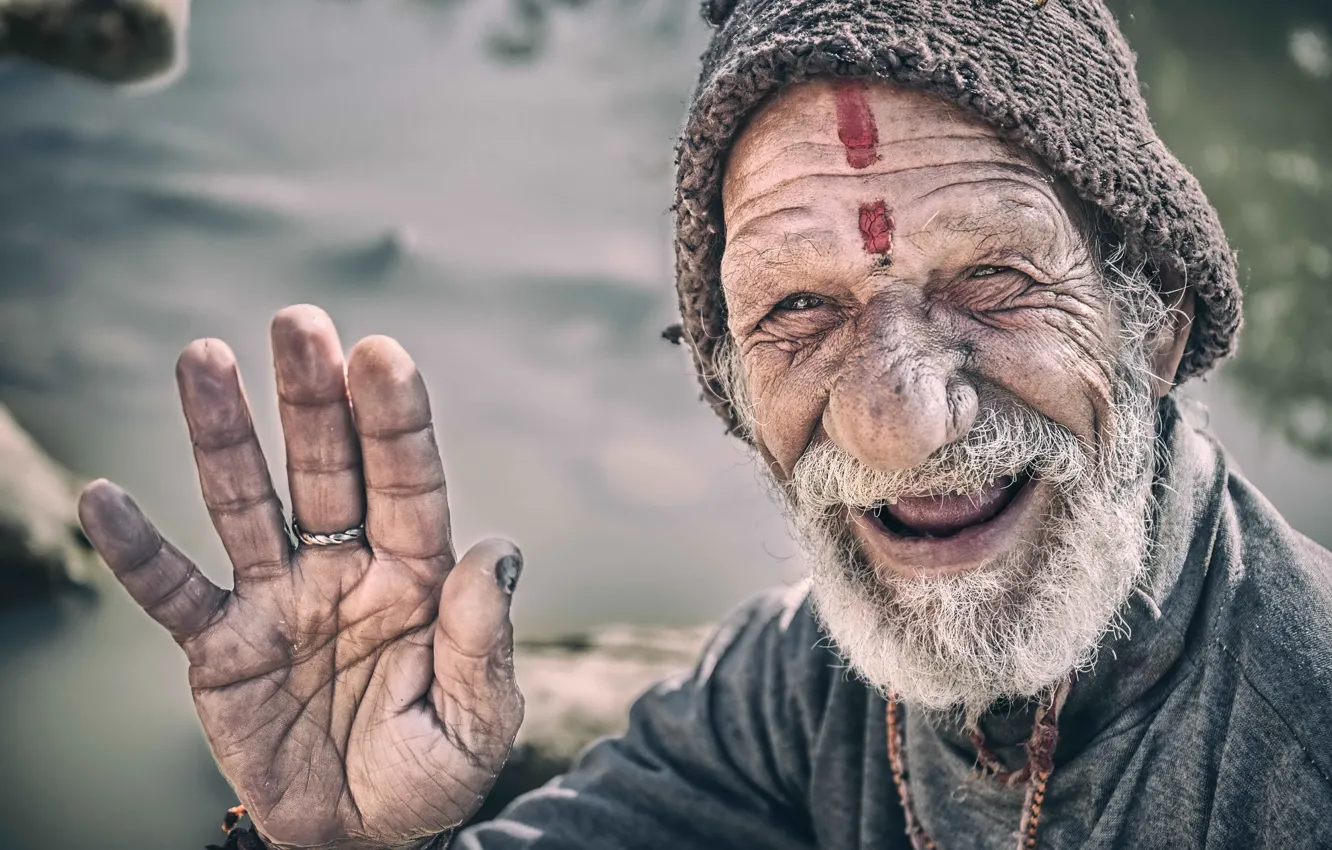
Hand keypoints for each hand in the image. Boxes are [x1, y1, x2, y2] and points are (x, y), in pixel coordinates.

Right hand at [78, 305, 523, 848]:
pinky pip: (173, 594)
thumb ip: (484, 640)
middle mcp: (345, 569)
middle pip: (328, 469)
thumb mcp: (477, 721)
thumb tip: (497, 548)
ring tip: (203, 357)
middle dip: (313, 400)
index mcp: (417, 578)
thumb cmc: (429, 774)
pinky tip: (107, 497)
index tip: (380, 354)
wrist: (357, 839)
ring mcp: (279, 601)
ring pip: (247, 505)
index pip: (408, 485)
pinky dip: (138, 553)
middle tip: (299, 322)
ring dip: (223, 436)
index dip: (395, 421)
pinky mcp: (220, 648)